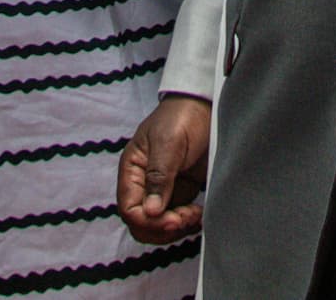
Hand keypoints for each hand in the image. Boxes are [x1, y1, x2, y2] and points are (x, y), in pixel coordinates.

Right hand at [117, 91, 210, 241]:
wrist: (206, 106)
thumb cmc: (182, 117)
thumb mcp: (168, 142)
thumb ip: (158, 176)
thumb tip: (151, 211)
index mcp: (132, 170)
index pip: (129, 209)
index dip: (149, 221)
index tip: (174, 219)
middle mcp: (143, 184)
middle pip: (141, 223)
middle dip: (163, 228)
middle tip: (187, 218)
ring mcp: (162, 190)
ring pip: (158, 226)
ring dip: (176, 228)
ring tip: (195, 214)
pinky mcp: (180, 193)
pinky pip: (176, 220)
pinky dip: (186, 224)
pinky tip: (199, 215)